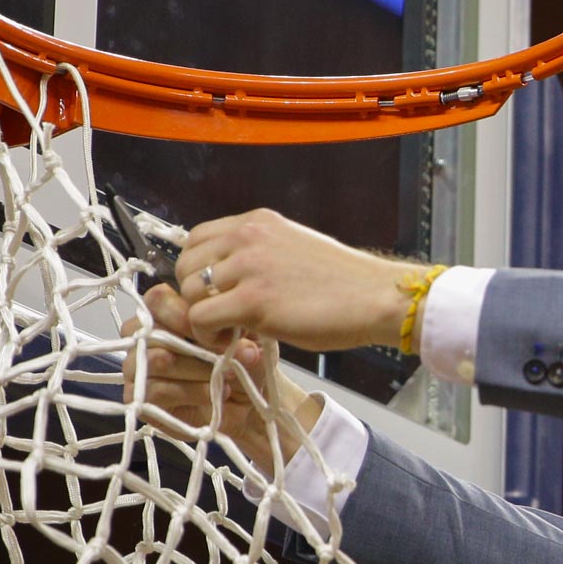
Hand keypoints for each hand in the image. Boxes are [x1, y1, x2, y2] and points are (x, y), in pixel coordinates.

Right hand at [121, 284, 322, 474]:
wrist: (247, 404)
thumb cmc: (242, 364)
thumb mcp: (249, 340)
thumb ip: (238, 329)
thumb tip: (236, 333)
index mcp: (167, 314)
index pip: (158, 299)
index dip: (183, 312)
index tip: (217, 327)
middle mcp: (146, 338)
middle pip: (151, 329)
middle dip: (193, 343)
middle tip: (223, 354)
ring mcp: (139, 368)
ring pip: (156, 360)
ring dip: (197, 368)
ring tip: (228, 375)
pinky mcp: (141, 398)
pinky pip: (157, 390)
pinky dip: (191, 391)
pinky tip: (215, 393)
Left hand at [173, 209, 410, 351]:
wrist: (376, 297)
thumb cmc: (344, 283)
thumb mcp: (294, 249)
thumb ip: (259, 255)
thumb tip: (228, 278)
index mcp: (258, 222)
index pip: (197, 238)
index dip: (198, 270)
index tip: (215, 293)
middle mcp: (248, 236)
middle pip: (185, 264)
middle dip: (195, 296)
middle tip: (221, 317)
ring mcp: (249, 266)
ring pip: (189, 292)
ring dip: (202, 317)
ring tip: (230, 331)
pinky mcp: (253, 300)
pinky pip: (201, 317)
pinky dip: (209, 335)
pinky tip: (232, 341)